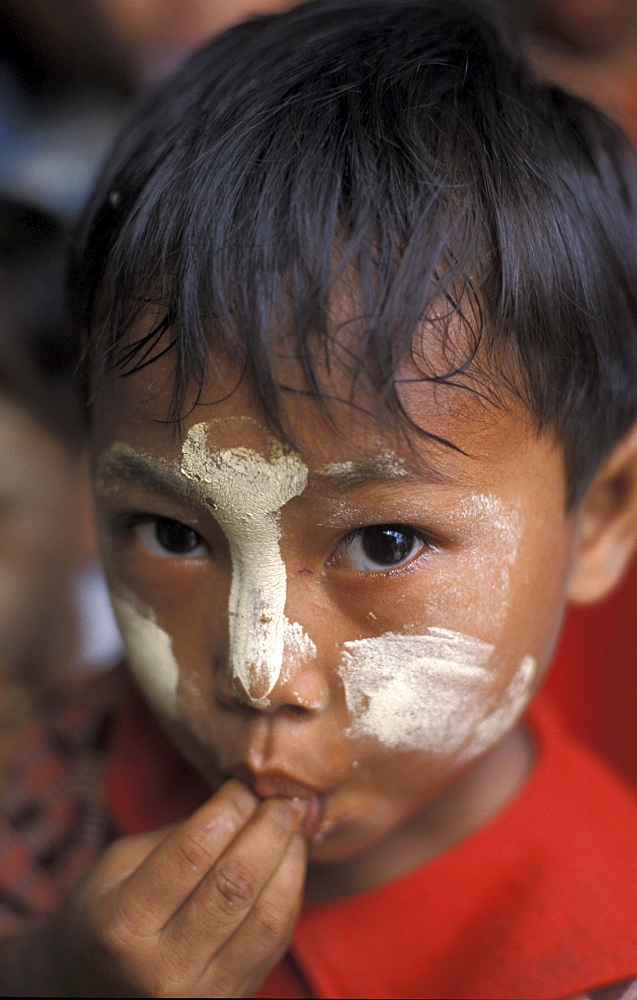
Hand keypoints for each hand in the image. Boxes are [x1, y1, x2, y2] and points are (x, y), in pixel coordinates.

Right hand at [44, 780, 307, 996]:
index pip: (193, 852)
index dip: (230, 808)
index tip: (245, 783)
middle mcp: (162, 970)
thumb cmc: (106, 914)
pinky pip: (276, 941)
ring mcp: (202, 996)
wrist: (95, 993)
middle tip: (285, 795)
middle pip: (236, 884)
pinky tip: (288, 862)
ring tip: (294, 824)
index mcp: (122, 926)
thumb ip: (179, 837)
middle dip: (269, 829)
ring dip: (290, 860)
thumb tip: (246, 798)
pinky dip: (290, 893)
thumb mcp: (119, 867)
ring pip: (268, 917)